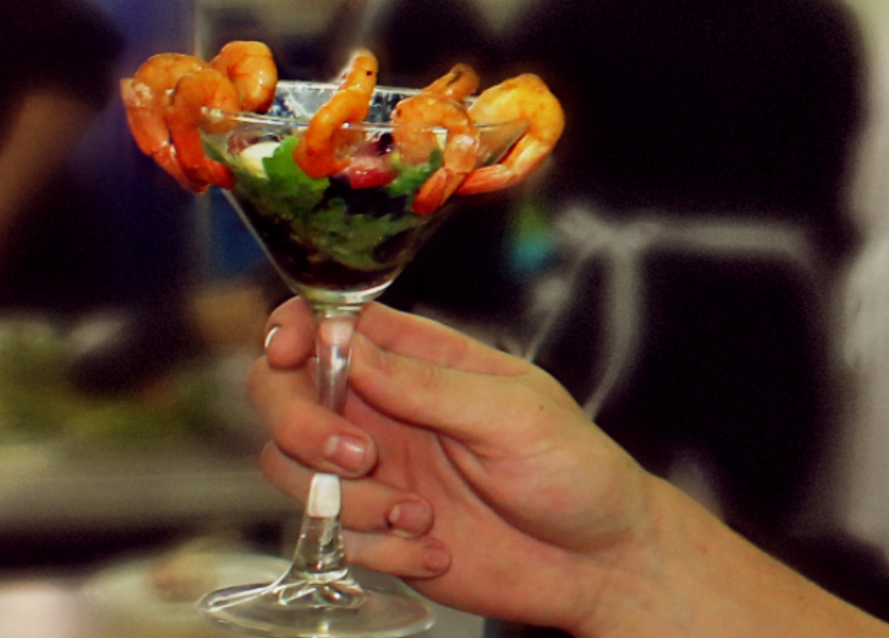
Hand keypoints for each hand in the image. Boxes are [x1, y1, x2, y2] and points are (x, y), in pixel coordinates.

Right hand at [250, 300, 661, 630]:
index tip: (293, 353)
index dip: (295, 330)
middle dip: (302, 426)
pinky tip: (439, 551)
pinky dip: (380, 552)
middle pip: (286, 394)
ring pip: (294, 472)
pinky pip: (332, 539)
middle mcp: (387, 411)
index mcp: (422, 362)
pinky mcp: (378, 534)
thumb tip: (346, 342)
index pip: (332, 324)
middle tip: (360, 457)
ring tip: (420, 515)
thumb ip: (426, 383)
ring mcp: (377, 473)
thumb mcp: (513, 415)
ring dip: (346, 501)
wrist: (601, 565)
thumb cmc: (576, 471)